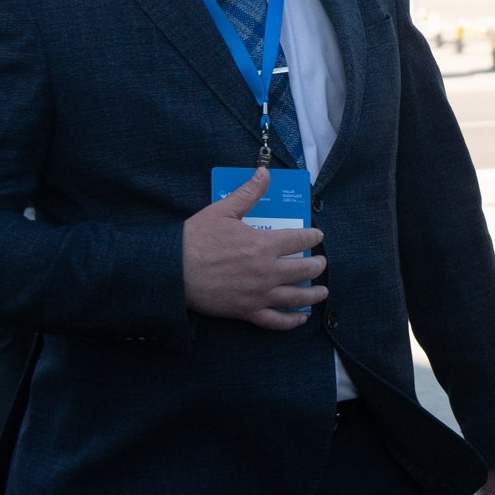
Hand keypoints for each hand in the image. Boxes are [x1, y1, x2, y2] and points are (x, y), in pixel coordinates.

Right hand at [182, 167, 326, 330]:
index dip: (312, 237)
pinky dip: (290, 321)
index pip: (299, 240)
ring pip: (295, 297)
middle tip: (321, 263)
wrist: (172, 270)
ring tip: (322, 292)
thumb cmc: (196, 238)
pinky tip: (300, 318)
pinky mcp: (246, 312)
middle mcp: (267, 271)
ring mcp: (258, 294)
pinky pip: (275, 321)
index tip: (317, 236)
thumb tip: (264, 172)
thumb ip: (248, 193)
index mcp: (263, 245)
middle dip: (317, 266)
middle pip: (303, 270)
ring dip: (313, 295)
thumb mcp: (223, 210)